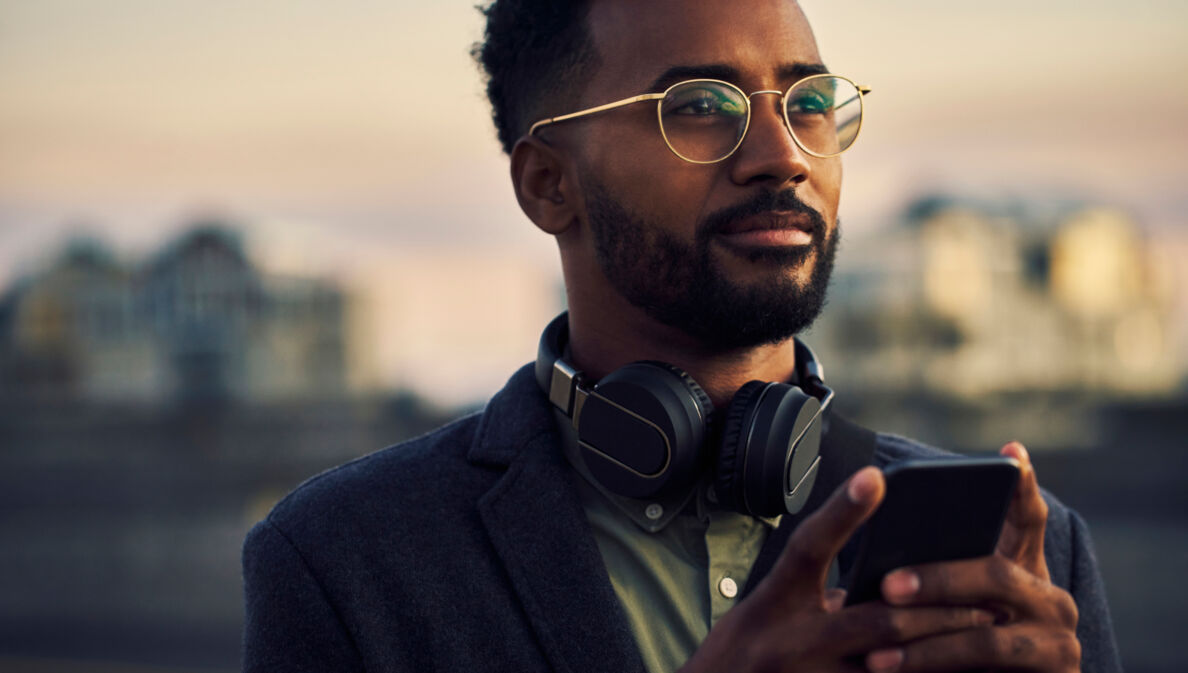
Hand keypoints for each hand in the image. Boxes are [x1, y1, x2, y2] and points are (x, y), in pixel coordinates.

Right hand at [680, 467, 996, 672]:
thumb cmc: (741, 652)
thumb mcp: (768, 611)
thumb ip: (819, 595)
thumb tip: (881, 584)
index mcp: (773, 602)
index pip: (809, 546)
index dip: (842, 511)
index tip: (876, 476)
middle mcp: (790, 642)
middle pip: (878, 619)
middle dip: (938, 608)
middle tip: (986, 596)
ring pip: (893, 665)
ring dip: (942, 650)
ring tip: (984, 634)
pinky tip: (955, 670)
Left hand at [864, 443, 1080, 671]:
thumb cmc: (958, 653)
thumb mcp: (946, 611)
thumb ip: (932, 578)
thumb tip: (876, 559)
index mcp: (1023, 570)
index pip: (1027, 518)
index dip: (1021, 486)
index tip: (1009, 451)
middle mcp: (1051, 599)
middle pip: (994, 573)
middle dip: (936, 580)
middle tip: (887, 586)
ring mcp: (1060, 640)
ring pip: (986, 634)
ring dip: (924, 641)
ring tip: (876, 651)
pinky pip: (987, 666)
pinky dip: (934, 667)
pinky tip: (895, 669)